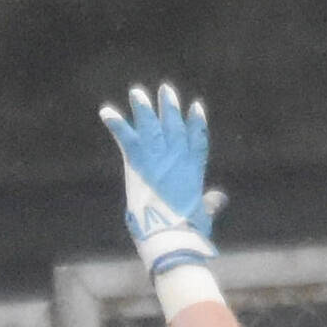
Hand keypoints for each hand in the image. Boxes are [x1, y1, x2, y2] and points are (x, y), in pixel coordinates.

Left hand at [100, 83, 224, 278]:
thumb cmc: (189, 234)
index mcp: (194, 172)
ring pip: (151, 127)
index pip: (197, 140)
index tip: (196, 106)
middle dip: (169, 108)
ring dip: (143, 109)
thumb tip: (220, 198)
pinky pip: (126, 139)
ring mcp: (158, 159)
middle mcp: (177, 159)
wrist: (172, 237)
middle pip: (174, 127)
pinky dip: (116, 124)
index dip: (197, 123)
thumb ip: (210, 204)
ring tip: (136, 93)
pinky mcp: (139, 164)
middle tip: (165, 89)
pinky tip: (106, 112)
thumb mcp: (203, 217)